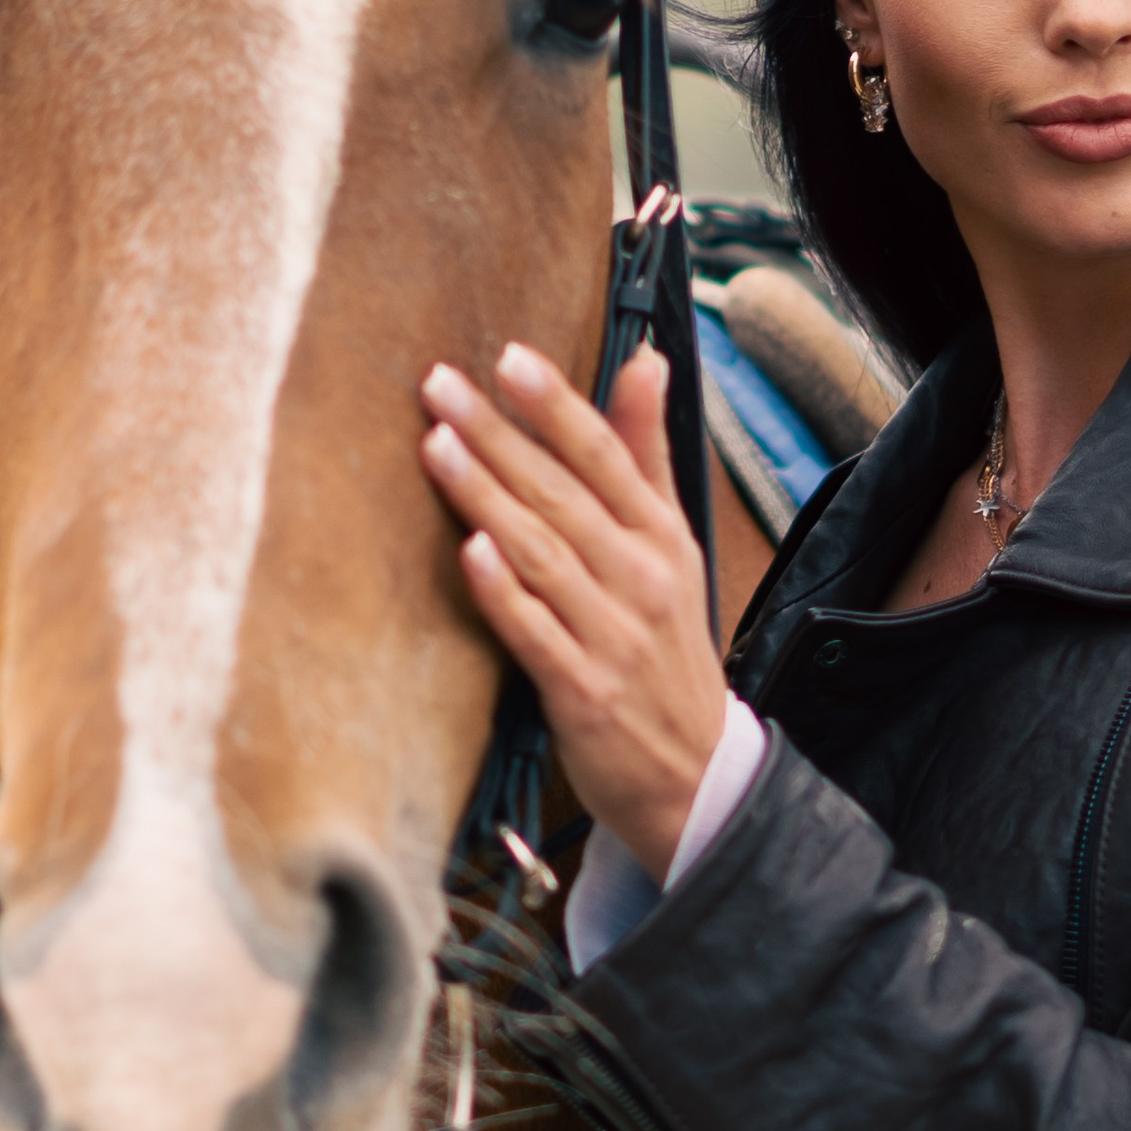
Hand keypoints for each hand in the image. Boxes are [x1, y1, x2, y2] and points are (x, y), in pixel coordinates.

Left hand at [419, 343, 728, 881]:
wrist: (693, 774)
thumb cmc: (666, 645)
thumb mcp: (671, 544)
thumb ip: (646, 453)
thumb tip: (647, 358)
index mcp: (661, 536)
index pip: (607, 454)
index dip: (558, 405)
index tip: (510, 357)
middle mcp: (641, 578)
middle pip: (562, 494)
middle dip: (499, 435)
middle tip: (440, 384)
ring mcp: (612, 636)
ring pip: (542, 553)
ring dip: (488, 496)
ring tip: (437, 446)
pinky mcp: (583, 691)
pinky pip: (536, 633)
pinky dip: (505, 592)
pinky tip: (471, 552)